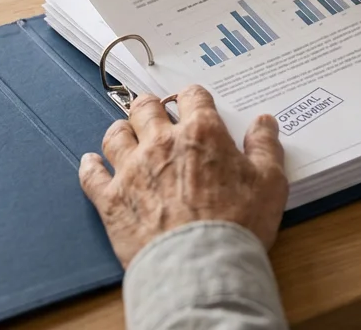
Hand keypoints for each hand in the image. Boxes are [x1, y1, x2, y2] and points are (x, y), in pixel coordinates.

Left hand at [79, 86, 288, 266]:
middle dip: (151, 107)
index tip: (194, 105)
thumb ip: (266, 147)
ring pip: (116, 134)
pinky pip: (91, 174)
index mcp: (201, 133)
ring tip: (126, 135)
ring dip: (122, 131)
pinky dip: (90, 166)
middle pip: (146, 107)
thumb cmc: (238, 224)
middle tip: (156, 114)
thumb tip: (264, 122)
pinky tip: (91, 162)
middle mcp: (161, 142)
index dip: (194, 97)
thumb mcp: (270, 183)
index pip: (193, 96)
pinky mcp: (111, 199)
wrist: (201, 265)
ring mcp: (131, 169)